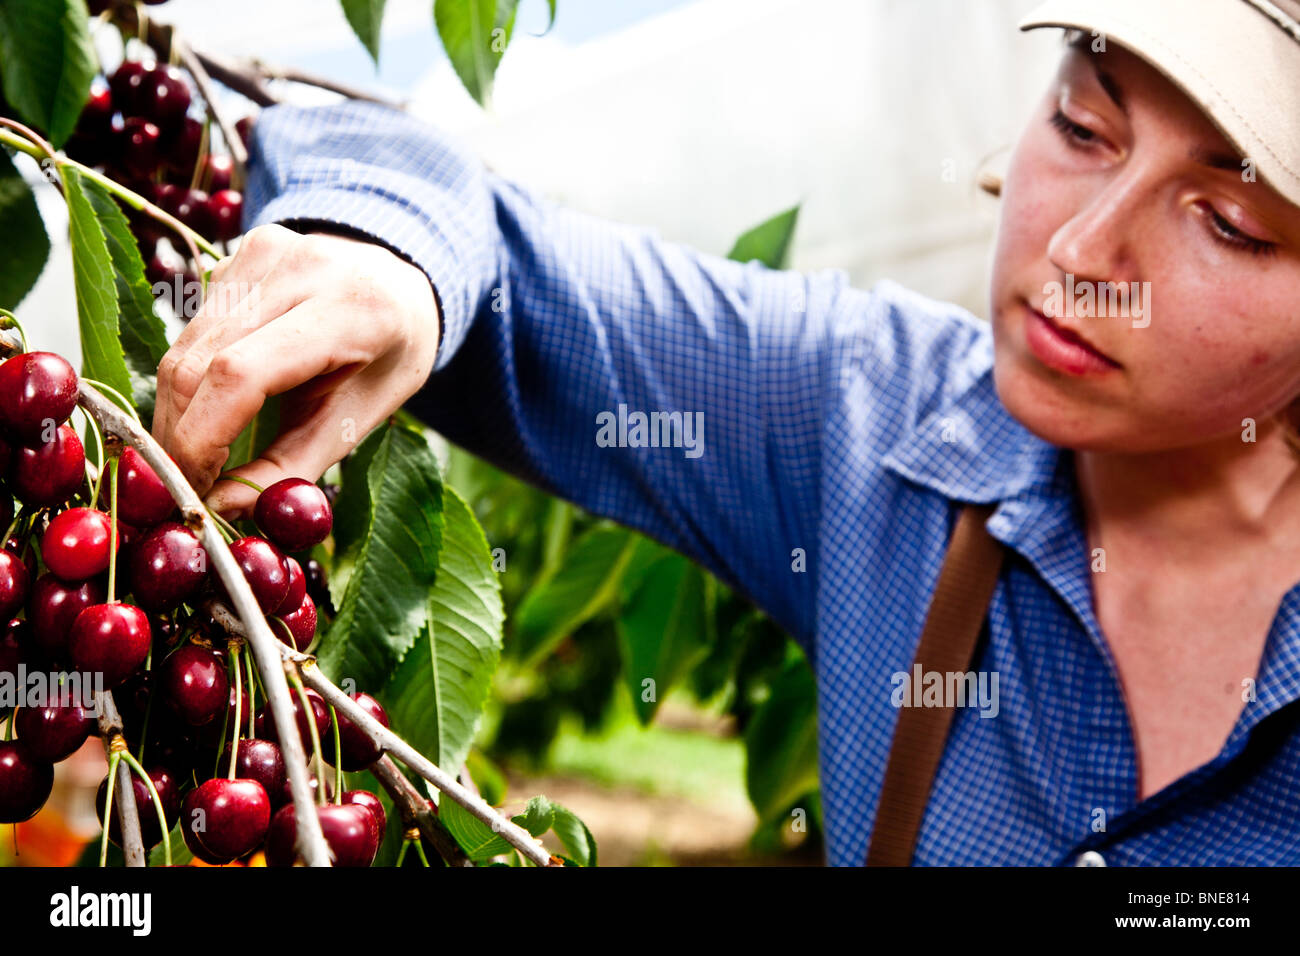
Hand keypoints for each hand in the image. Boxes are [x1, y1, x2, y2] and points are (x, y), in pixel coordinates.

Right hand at [152, 224, 440, 517]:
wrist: (399, 284)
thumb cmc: (386, 358)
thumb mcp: (359, 419)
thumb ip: (293, 467)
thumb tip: (221, 510)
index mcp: (351, 311)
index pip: (241, 374)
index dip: (202, 438)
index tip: (193, 490)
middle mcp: (302, 269)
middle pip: (199, 362)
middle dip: (179, 435)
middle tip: (183, 487)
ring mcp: (266, 251)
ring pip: (184, 346)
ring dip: (175, 412)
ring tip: (192, 457)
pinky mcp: (240, 250)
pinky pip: (193, 327)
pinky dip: (188, 380)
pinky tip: (207, 410)